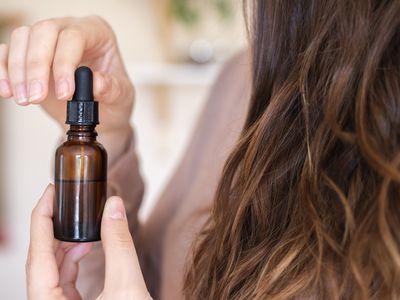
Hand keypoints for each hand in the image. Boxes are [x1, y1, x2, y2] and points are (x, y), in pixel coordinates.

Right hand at [0, 16, 133, 161]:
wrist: (103, 113)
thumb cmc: (114, 99)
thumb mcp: (122, 97)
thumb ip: (112, 88)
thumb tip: (95, 82)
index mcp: (98, 33)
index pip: (74, 37)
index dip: (64, 63)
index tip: (64, 93)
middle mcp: (71, 30)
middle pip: (44, 32)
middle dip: (36, 66)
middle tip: (36, 97)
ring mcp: (49, 40)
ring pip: (22, 39)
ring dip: (18, 70)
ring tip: (25, 100)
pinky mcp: (30, 55)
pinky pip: (8, 52)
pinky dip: (3, 71)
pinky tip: (6, 91)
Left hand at [26, 185, 150, 299]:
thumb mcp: (127, 288)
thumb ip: (119, 244)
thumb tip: (114, 207)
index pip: (37, 255)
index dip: (41, 219)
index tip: (50, 193)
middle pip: (41, 261)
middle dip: (55, 228)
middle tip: (67, 201)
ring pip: (52, 271)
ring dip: (66, 244)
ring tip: (82, 223)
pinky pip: (63, 280)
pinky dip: (74, 259)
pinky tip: (87, 247)